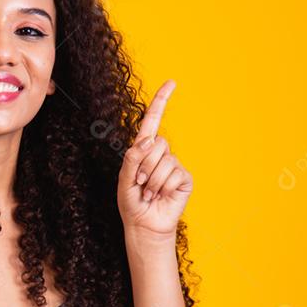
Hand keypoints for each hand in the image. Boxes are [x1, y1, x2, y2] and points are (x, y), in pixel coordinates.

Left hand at [117, 79, 193, 240]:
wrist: (144, 224)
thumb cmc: (131, 203)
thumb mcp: (123, 180)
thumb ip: (131, 159)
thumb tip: (148, 141)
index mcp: (143, 150)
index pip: (152, 121)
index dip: (161, 101)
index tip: (171, 82)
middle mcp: (160, 153)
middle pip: (157, 142)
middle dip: (144, 165)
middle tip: (139, 183)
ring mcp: (173, 165)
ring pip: (164, 160)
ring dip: (151, 180)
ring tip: (148, 193)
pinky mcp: (183, 178)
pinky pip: (173, 174)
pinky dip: (162, 187)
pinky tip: (159, 196)